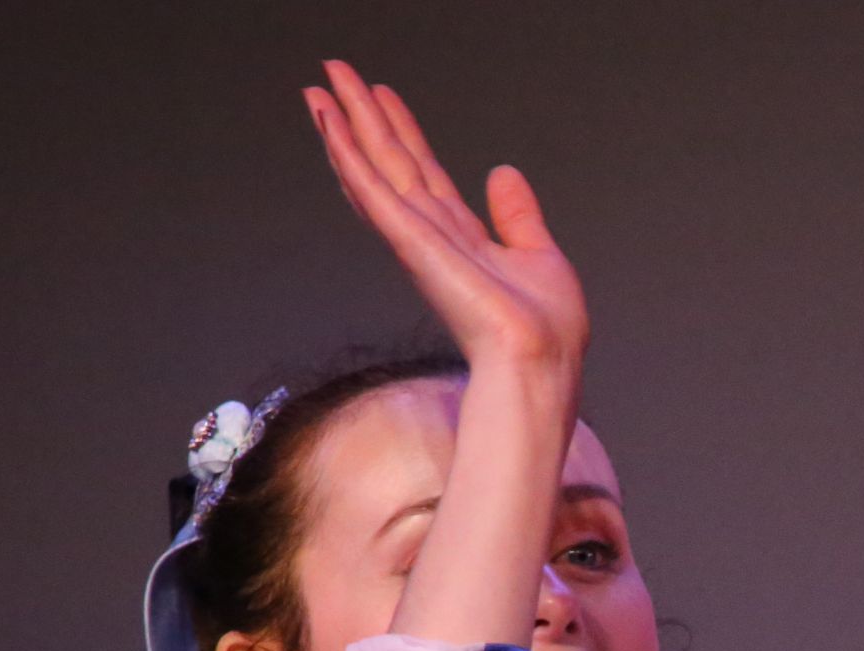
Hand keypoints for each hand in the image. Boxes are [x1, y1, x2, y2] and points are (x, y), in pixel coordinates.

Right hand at [304, 61, 587, 370]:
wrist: (540, 363)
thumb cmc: (545, 332)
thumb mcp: (539, 257)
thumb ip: (517, 216)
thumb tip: (503, 173)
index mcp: (462, 240)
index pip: (425, 176)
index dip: (403, 134)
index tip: (382, 97)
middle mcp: (433, 236)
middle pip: (392, 164)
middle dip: (363, 120)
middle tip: (333, 74)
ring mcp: (418, 240)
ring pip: (375, 170)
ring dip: (345, 128)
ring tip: (318, 89)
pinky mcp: (412, 245)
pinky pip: (375, 192)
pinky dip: (349, 157)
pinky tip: (331, 125)